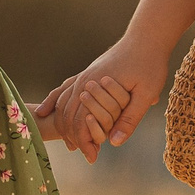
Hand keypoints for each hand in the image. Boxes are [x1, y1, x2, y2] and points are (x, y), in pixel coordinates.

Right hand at [34, 38, 168, 162]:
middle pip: (67, 114)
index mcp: (97, 86)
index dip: (84, 141)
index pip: (81, 121)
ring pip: (62, 102)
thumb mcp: (146, 93)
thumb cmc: (150, 64)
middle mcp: (85, 80)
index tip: (91, 158)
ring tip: (68, 141)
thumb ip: (130, 118)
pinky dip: (53, 101)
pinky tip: (44, 111)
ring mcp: (84, 75)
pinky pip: (63, 88)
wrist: (146, 37)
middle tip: (79, 153)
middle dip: (71, 136)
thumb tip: (114, 142)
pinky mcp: (87, 72)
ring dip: (61, 123)